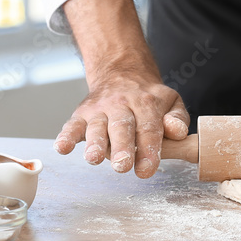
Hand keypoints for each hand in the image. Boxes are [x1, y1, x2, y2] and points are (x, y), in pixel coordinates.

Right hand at [57, 0, 188, 177]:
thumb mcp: (172, 102)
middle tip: (122, 166)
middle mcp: (122, 105)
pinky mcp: (81, 113)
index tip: (146, 169)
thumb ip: (178, 119)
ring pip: (96, 127)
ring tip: (93, 159)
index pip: (149, 128)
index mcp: (147, 103)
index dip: (148, 150)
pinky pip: (72, 125)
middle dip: (121, 148)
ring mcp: (100, 109)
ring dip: (94, 143)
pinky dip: (66, 136)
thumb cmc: (149, 97)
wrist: (121, 72)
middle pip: (122, 128)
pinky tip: (62, 148)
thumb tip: (177, 132)